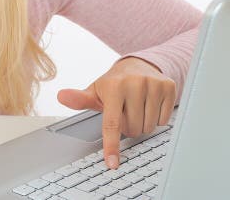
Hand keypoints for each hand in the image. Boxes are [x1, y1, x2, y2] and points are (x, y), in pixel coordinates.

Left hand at [57, 57, 175, 169]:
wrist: (137, 65)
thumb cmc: (113, 83)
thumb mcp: (96, 91)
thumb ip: (79, 99)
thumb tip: (61, 96)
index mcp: (113, 86)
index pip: (112, 123)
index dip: (111, 146)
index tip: (112, 164)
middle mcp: (134, 83)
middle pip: (133, 129)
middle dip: (129, 127)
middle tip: (126, 113)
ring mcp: (153, 83)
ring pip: (149, 126)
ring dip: (143, 124)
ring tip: (137, 108)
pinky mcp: (168, 86)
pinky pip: (164, 120)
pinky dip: (157, 118)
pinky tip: (150, 104)